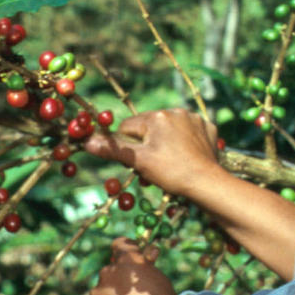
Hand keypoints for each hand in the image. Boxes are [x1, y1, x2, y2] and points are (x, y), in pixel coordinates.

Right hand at [84, 108, 222, 197]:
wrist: (207, 183)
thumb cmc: (171, 172)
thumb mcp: (139, 162)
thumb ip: (114, 149)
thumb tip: (87, 142)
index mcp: (156, 116)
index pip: (129, 127)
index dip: (129, 147)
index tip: (137, 163)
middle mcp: (175, 111)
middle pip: (149, 128)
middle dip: (147, 145)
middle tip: (153, 167)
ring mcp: (194, 119)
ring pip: (169, 129)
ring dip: (165, 143)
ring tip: (170, 163)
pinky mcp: (208, 128)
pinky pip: (189, 132)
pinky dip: (185, 143)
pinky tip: (187, 156)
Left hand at [90, 237, 176, 294]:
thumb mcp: (160, 279)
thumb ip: (148, 265)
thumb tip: (150, 253)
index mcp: (128, 260)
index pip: (120, 244)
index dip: (126, 248)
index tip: (132, 254)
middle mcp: (110, 270)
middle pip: (112, 267)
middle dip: (121, 274)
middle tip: (132, 287)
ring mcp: (100, 289)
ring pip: (105, 285)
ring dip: (113, 291)